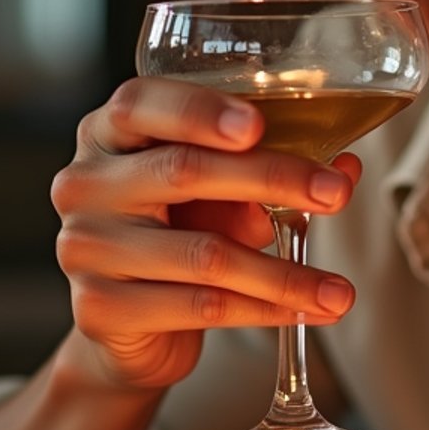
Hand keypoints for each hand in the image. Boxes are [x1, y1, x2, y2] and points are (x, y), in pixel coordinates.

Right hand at [50, 76, 360, 392]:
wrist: (129, 325)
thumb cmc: (177, 235)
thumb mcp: (219, 194)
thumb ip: (269, 173)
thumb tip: (344, 166)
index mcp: (108, 133)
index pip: (141, 104)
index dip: (200, 111)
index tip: (258, 125)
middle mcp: (86, 183)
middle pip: (184, 170)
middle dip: (274, 179)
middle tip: (337, 194)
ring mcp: (85, 247)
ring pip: (203, 254)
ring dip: (284, 273)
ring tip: (341, 290)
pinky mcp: (99, 308)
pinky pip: (200, 307)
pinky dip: (263, 311)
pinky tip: (304, 312)